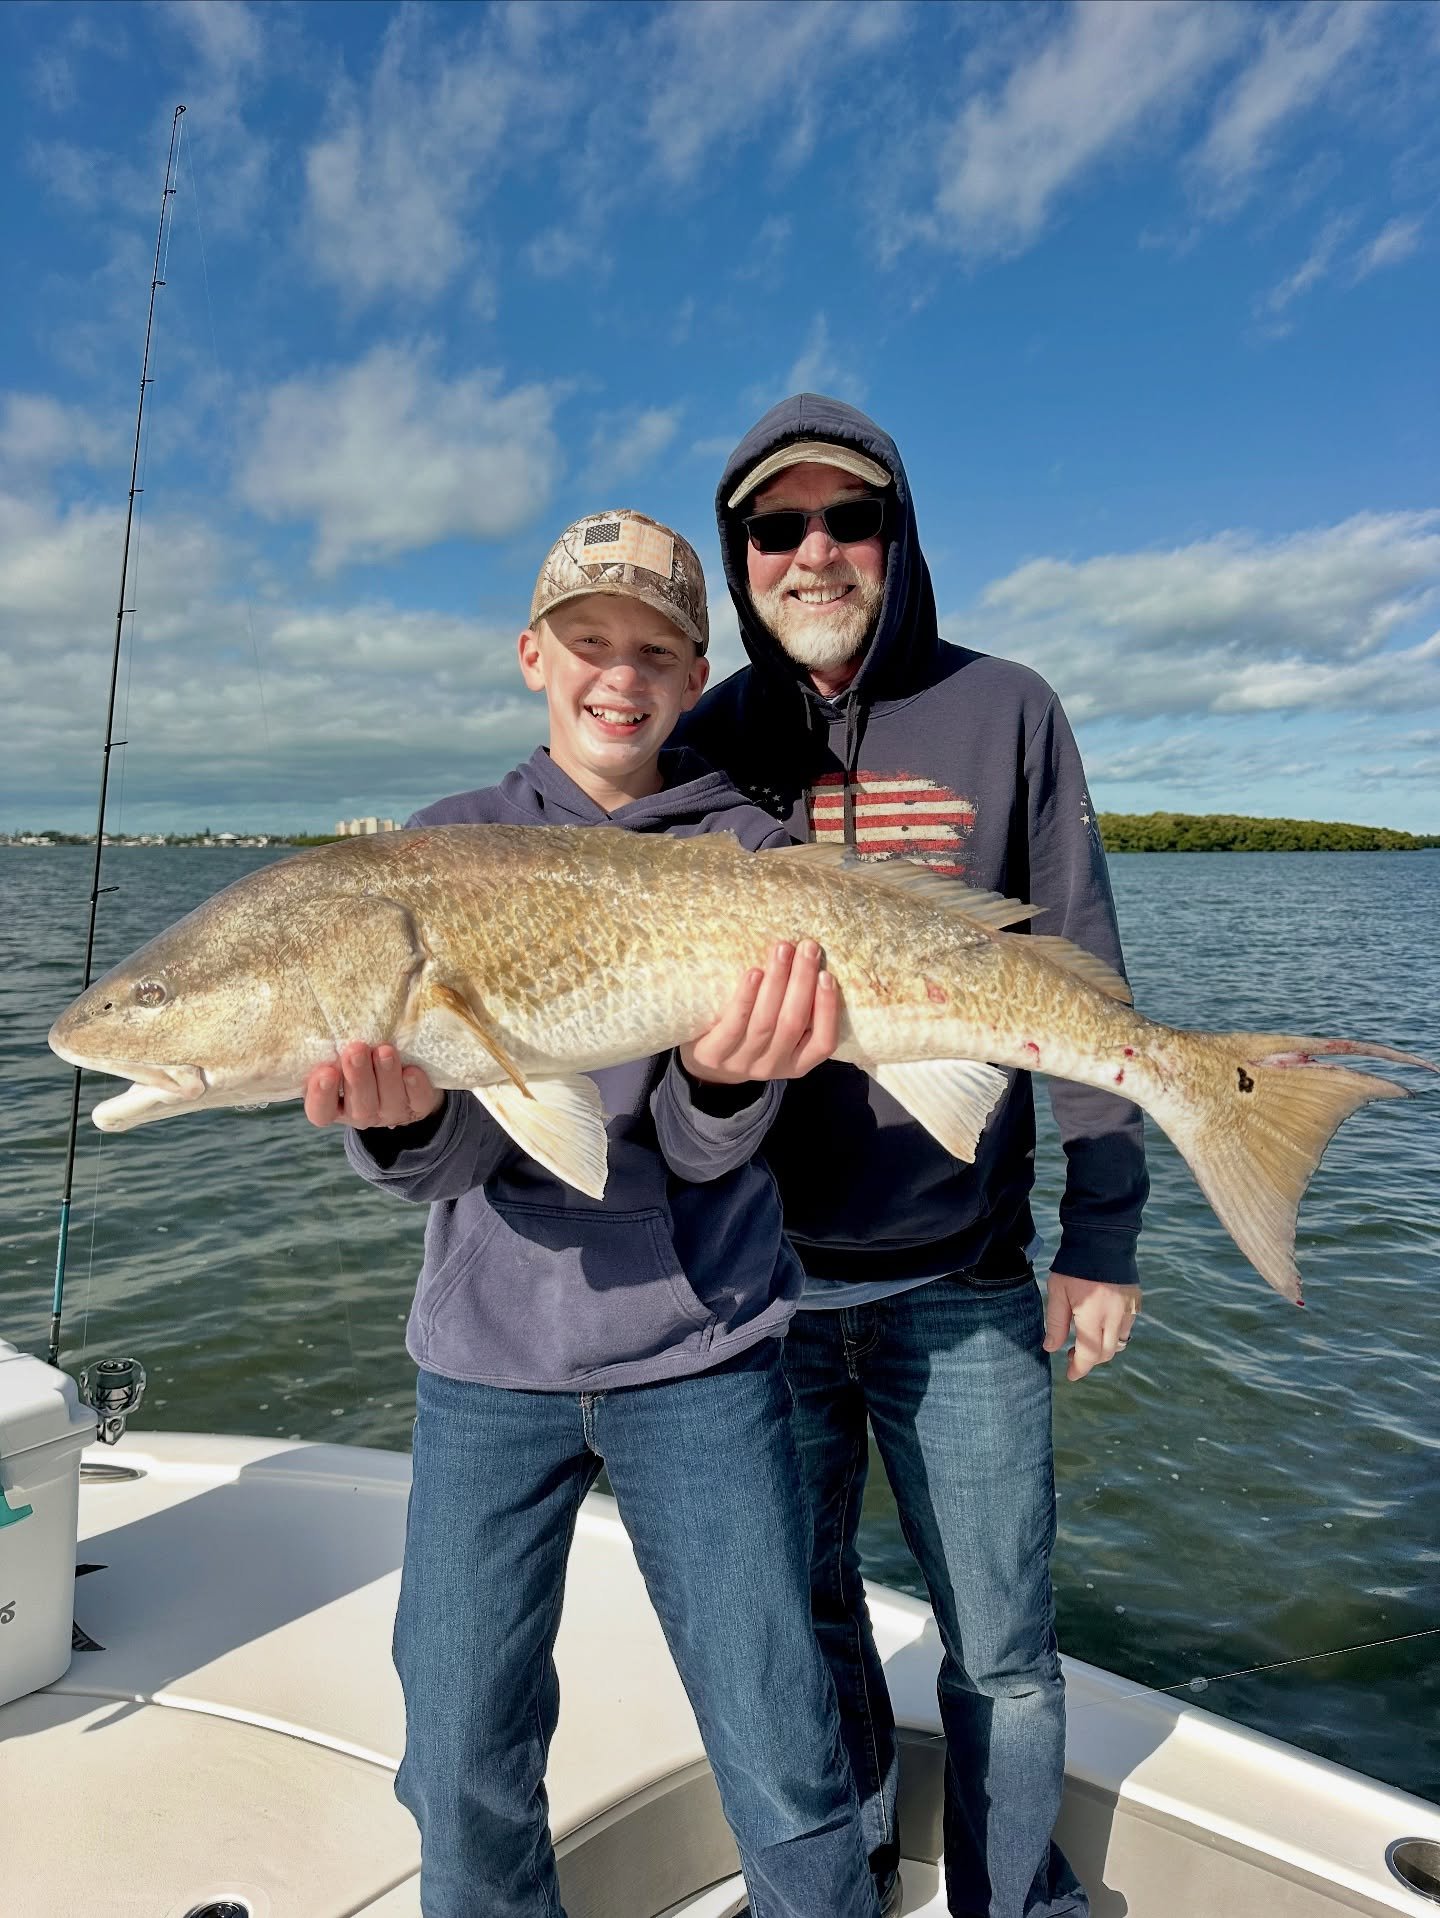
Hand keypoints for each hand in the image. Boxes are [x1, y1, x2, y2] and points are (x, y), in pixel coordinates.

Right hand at [303, 1043, 443, 1129]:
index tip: (325, 1072)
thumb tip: (296, 1013)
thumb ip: (330, 1049)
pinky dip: (415, 1087)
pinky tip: (411, 1071)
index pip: (321, 1110)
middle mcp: (362, 1113)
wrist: (407, 1076)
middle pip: (358, 1106)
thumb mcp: (341, 1058)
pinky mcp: (418, 1107)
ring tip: (384, 1051)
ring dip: (386, 1076)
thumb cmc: (363, 1062)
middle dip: (358, 1077)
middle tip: (355, 1049)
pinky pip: (418, 1101)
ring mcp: (392, 1112)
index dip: (320, 1095)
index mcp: (336, 1106)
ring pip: (388, 1101)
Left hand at [681, 940, 839, 1084]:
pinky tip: (754, 973)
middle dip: (802, 981)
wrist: (703, 1062)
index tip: (827, 975)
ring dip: (777, 981)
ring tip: (783, 950)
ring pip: (764, 1021)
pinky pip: (733, 1025)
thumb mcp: (779, 1033)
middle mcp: (773, 1066)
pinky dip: (746, 997)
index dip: (828, 1010)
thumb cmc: (750, 1035)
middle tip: (808, 947)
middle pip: (792, 1023)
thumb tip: (814, 960)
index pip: (823, 1043)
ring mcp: (742, 1062)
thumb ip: (796, 1008)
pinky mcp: (714, 1055)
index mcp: (797, 1063)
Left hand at [1043, 1273, 1141, 1381]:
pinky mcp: (1135, 1301)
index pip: (1088, 1355)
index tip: (1071, 1375)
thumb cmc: (1074, 1266)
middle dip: (1089, 1360)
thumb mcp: (1058, 1292)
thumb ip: (1056, 1323)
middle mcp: (1115, 1317)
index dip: (1079, 1368)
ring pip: (1119, 1342)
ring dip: (1103, 1347)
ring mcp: (1128, 1309)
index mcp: (1093, 1316)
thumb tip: (1051, 1348)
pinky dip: (1114, 1332)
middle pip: (1106, 1353)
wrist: (1102, 1239)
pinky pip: (1127, 1326)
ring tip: (1086, 1339)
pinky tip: (1100, 1323)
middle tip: (1071, 1354)